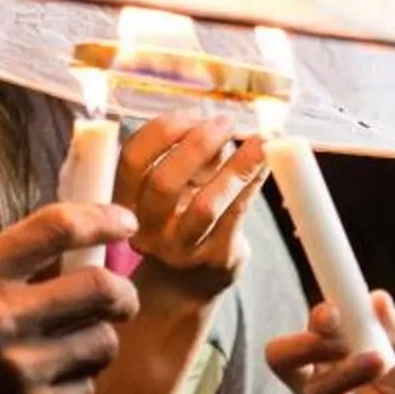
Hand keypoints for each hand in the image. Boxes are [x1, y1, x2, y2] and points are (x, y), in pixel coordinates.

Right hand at [0, 203, 138, 393]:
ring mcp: (21, 371)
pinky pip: (85, 392)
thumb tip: (64, 260)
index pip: (56, 227)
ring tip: (63, 358)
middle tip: (118, 302)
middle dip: (120, 294)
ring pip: (102, 343)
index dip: (102, 219)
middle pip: (102, 286)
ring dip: (92, 347)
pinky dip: (71, 392)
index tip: (125, 223)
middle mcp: (0, 318)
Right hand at [117, 110, 267, 304]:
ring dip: (236, 166)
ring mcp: (180, 249)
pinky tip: (267, 158)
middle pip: (163, 182)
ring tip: (259, 140)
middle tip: (225, 122)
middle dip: (198, 144)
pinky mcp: (215, 258)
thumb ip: (191, 155)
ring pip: (206, 205)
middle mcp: (146, 229)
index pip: (132, 159)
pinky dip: (254, 180)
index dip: (163, 130)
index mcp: (126, 203)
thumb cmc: (181, 218)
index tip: (193, 112)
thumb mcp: (175, 187)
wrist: (189, 280)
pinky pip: (237, 214)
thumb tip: (222, 121)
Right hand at [264, 292, 394, 393]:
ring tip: (380, 362)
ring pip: (312, 393)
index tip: (335, 311)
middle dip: (303, 344)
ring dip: (346, 372)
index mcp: (332, 351)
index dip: (317, 319)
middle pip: (282, 358)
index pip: (307, 330)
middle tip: (338, 338)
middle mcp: (319, 382)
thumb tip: (378, 298)